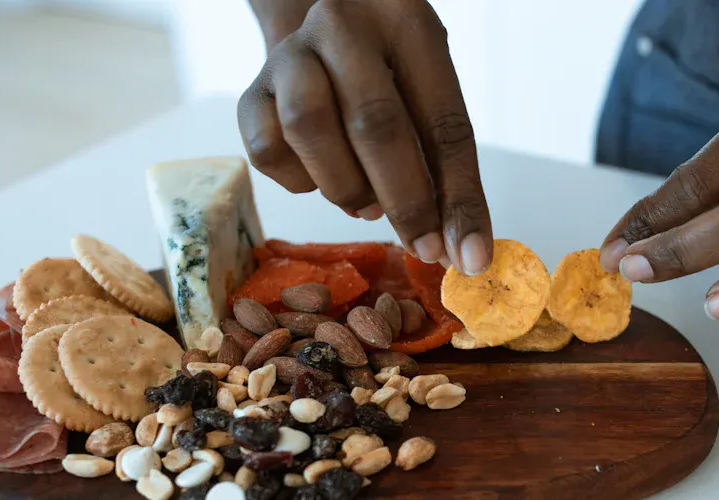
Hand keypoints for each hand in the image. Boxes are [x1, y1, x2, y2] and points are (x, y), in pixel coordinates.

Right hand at [238, 0, 492, 273]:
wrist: (322, 39)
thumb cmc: (389, 76)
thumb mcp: (429, 97)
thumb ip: (446, 169)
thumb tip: (461, 253)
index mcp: (407, 24)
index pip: (443, 121)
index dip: (459, 197)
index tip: (468, 255)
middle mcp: (342, 28)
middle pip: (374, 123)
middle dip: (406, 202)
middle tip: (423, 246)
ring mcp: (289, 56)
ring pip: (309, 130)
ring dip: (348, 188)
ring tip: (369, 204)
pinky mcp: (251, 93)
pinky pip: (267, 151)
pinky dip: (301, 182)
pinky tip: (324, 175)